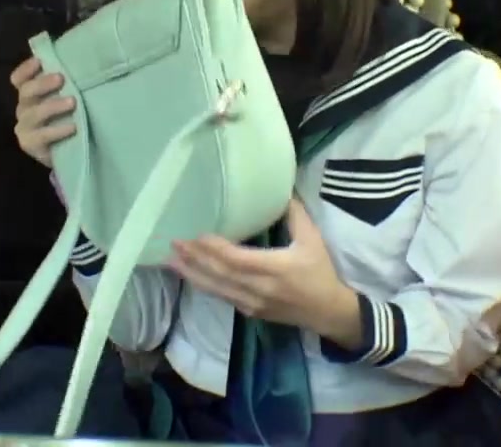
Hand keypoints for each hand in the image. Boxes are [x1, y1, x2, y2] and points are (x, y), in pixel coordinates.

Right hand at [10, 56, 77, 167]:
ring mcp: (25, 127)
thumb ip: (68, 82)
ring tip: (73, 102)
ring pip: (33, 114)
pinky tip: (72, 127)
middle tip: (61, 78)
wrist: (69, 151)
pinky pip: (42, 136)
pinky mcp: (30, 144)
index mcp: (30, 93)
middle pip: (26, 92)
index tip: (39, 61)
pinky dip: (57, 130)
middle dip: (42, 84)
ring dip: (53, 106)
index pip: (19, 78)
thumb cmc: (69, 117)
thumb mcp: (67, 97)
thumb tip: (82, 59)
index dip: (26, 69)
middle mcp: (24, 107)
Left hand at [168, 197, 361, 341]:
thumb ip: (295, 215)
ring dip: (192, 274)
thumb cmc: (321, 272)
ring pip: (216, 289)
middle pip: (220, 275)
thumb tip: (282, 189)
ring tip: (171, 261)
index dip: (214, 249)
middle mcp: (259, 288)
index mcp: (276, 268)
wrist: (329, 312)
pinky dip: (204, 285)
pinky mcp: (249, 312)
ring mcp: (252, 303)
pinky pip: (222, 297)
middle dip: (194, 259)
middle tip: (174, 243)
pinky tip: (190, 275)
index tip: (196, 235)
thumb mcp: (313, 240)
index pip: (237, 260)